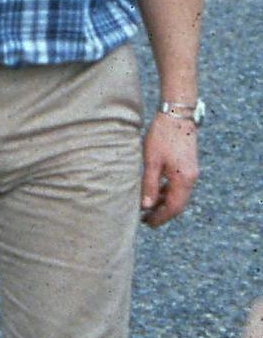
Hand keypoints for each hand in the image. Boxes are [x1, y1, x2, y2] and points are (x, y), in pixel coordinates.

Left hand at [139, 111, 198, 227]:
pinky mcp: (188, 164)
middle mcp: (191, 178)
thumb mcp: (152, 160)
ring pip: (178, 194)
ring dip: (165, 202)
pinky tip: (157, 190)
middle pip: (178, 204)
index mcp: (184, 180)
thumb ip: (149, 184)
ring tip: (148, 207)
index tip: (147, 224)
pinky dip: (168, 191)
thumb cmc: (162, 135)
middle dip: (163, 213)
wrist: (177, 113)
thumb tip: (146, 206)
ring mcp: (191, 171)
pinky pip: (179, 185)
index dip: (160, 217)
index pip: (173, 208)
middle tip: (146, 219)